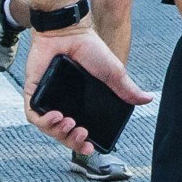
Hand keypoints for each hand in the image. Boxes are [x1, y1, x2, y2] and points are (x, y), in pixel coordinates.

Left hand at [22, 24, 154, 155]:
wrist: (70, 33)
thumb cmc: (91, 50)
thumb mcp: (114, 73)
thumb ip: (127, 89)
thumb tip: (148, 99)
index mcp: (82, 104)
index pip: (79, 131)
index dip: (83, 143)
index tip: (91, 148)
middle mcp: (64, 104)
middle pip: (63, 134)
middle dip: (72, 141)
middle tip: (83, 135)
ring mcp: (47, 100)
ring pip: (47, 128)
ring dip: (58, 132)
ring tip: (71, 124)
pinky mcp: (33, 92)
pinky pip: (33, 114)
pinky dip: (43, 120)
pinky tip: (56, 116)